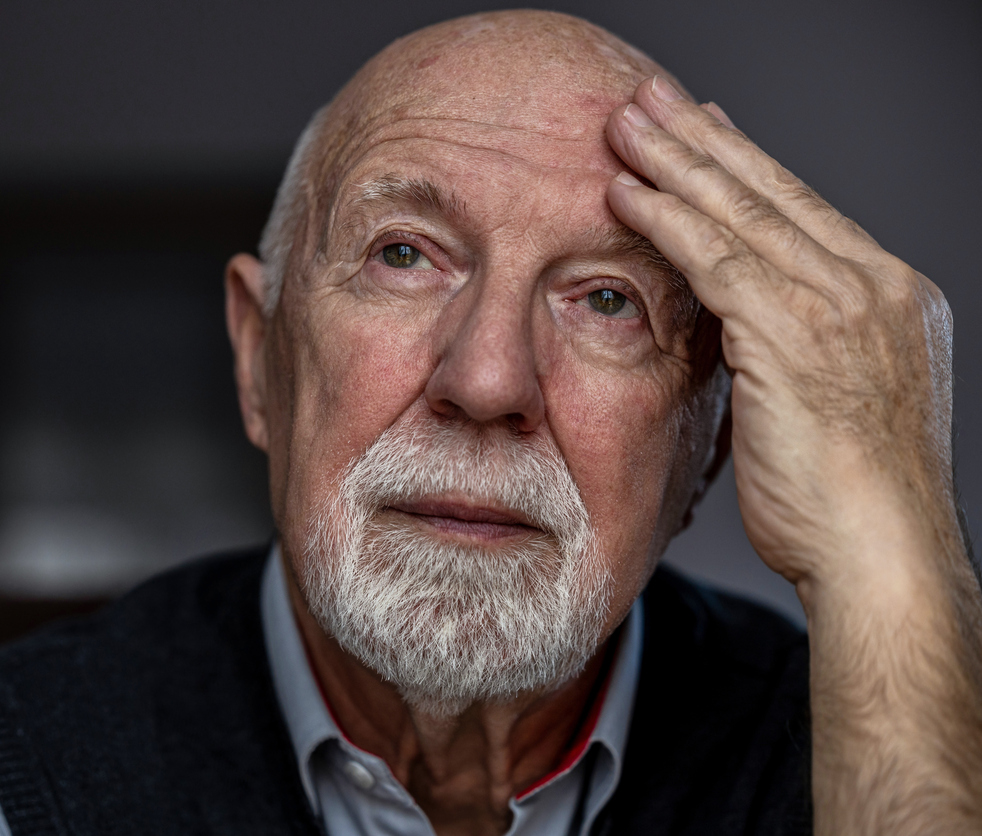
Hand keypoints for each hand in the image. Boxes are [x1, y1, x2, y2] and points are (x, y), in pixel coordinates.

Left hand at [604, 76, 957, 591]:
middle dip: (702, 141)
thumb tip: (743, 325)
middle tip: (650, 98)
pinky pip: (718, 262)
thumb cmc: (850, 502)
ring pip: (743, 213)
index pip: (803, 209)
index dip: (744, 165)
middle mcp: (872, 287)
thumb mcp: (831, 404)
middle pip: (772, 193)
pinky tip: (627, 195)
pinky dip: (669, 223)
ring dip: (675, 165)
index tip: (701, 129)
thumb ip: (793, 349)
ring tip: (623, 125)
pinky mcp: (796, 335)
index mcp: (889, 296)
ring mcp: (840, 306)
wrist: (882, 555)